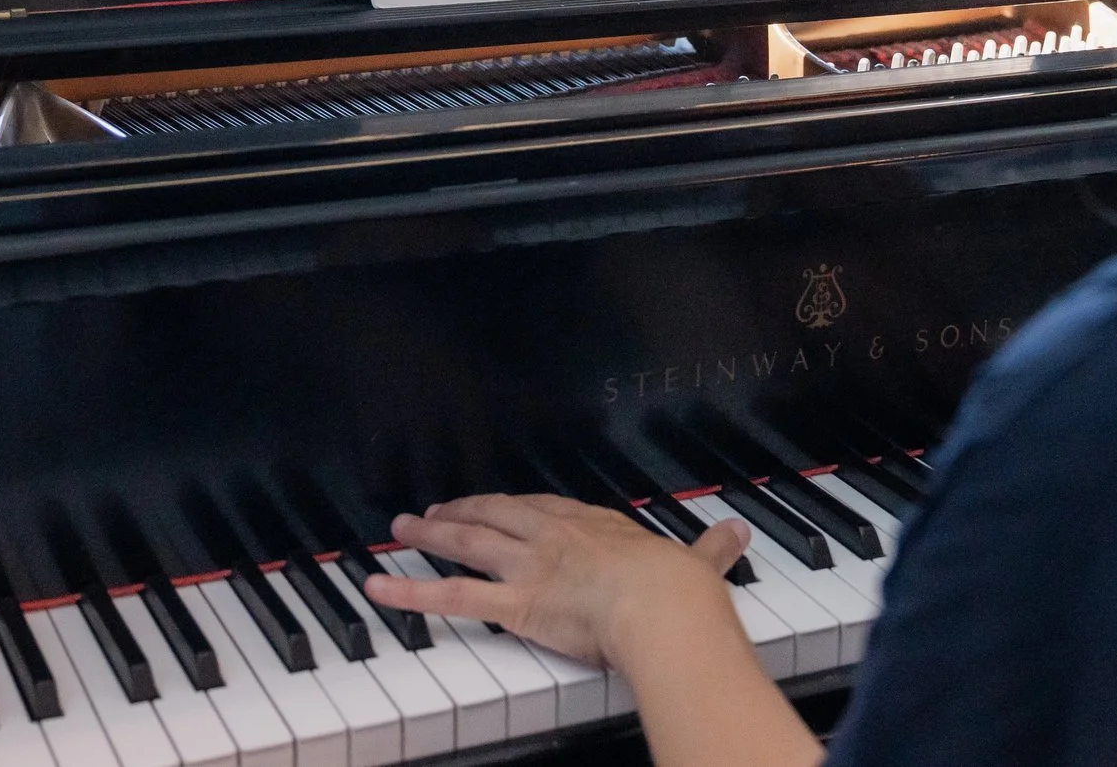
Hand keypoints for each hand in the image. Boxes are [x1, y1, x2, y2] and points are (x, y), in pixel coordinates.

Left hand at [361, 492, 750, 667]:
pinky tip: (379, 587)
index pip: (547, 509)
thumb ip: (713, 548)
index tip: (505, 506)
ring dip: (431, 536)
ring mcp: (530, 567)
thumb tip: (737, 532)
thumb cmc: (681, 592)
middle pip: (498, 515)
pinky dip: (410, 594)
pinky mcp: (515, 604)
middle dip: (463, 510)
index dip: (520, 508)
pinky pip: (452, 598)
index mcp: (597, 525)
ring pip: (469, 544)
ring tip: (400, 529)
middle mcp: (556, 537)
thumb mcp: (701, 560)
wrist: (665, 611)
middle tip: (435, 508)